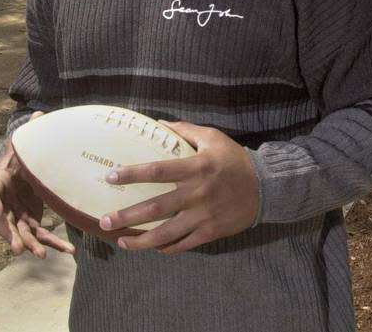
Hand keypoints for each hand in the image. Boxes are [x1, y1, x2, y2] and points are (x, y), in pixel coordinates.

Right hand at [0, 132, 74, 258]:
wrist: (23, 169)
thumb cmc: (22, 156)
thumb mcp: (25, 144)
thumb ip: (31, 132)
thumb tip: (40, 113)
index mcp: (0, 182)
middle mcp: (5, 202)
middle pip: (4, 222)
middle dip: (11, 236)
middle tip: (18, 249)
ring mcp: (17, 214)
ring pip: (22, 234)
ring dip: (32, 245)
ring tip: (42, 256)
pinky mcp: (31, 221)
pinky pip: (41, 235)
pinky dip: (53, 244)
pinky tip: (68, 252)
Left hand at [99, 121, 259, 253]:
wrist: (265, 187)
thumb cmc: (235, 160)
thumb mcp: (213, 138)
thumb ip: (186, 130)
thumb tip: (159, 123)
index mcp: (196, 168)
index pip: (158, 171)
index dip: (132, 174)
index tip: (110, 176)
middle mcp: (196, 194)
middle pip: (155, 208)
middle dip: (127, 215)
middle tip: (105, 220)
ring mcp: (203, 216)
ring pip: (166, 234)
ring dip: (141, 240)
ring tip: (121, 241)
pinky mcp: (210, 233)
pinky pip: (183, 244)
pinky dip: (165, 247)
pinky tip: (151, 247)